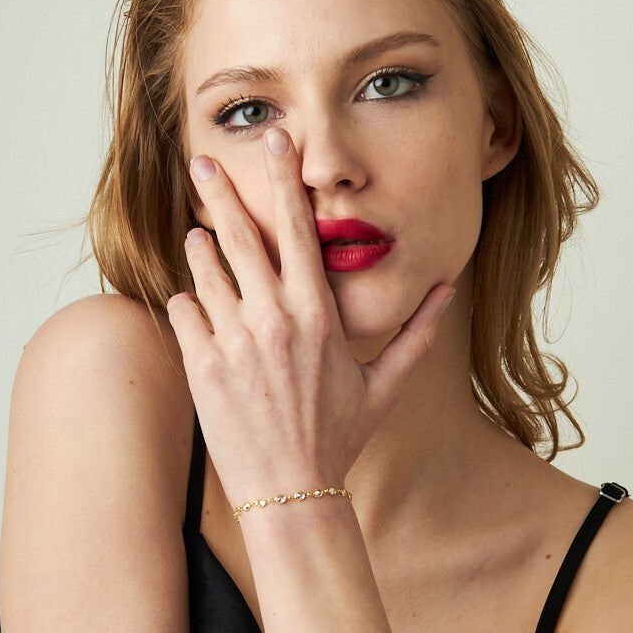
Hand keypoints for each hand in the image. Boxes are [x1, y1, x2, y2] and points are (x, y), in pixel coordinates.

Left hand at [165, 126, 455, 516]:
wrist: (291, 492)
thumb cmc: (338, 437)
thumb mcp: (384, 384)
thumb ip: (418, 333)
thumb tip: (448, 291)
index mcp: (318, 314)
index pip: (299, 229)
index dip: (284, 180)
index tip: (273, 141)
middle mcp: (273, 318)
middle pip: (239, 235)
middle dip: (220, 191)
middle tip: (201, 159)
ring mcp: (232, 340)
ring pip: (204, 269)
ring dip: (200, 247)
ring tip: (198, 235)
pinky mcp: (201, 365)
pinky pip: (183, 311)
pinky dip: (188, 304)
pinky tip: (199, 309)